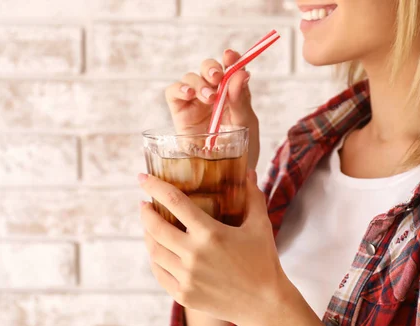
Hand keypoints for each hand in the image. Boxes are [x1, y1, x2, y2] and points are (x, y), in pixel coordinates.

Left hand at [138, 171, 289, 325]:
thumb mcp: (260, 226)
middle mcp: (193, 255)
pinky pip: (159, 273)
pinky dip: (155, 259)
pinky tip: (158, 252)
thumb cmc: (264, 262)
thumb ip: (253, 196)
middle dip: (146, 212)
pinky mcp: (183, 295)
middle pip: (155, 227)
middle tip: (145, 204)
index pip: (174, 202)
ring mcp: (186, 277)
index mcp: (210, 233)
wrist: (265, 305)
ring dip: (148, 235)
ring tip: (150, 226)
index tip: (142, 177)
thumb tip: (248, 171)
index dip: (155, 186)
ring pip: (154, 251)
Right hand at [165, 49, 259, 167]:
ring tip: (209, 98)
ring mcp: (196, 103)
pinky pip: (173, 92)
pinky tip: (189, 95)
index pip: (230, 68)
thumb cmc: (241, 149)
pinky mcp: (180, 112)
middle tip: (218, 78)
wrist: (226, 175)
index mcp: (233, 93)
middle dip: (211, 69)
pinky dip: (180, 89)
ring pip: (191, 77)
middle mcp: (214, 94)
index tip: (230, 56)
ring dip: (199, 83)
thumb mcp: (246, 124)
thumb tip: (241, 74)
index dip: (230, 59)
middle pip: (208, 69)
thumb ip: (241, 100)